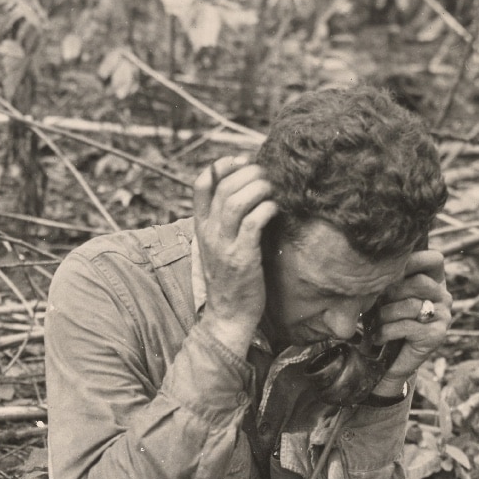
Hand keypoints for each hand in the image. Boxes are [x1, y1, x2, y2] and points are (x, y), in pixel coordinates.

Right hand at [193, 156, 278, 355]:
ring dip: (259, 188)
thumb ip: (227, 220)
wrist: (228, 316)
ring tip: (273, 191)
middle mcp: (209, 233)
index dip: (222, 166)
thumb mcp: (220, 246)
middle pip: (224, 186)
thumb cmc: (231, 279)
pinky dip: (267, 209)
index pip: (201, 184)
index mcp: (201, 227)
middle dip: (249, 173)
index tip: (242, 162)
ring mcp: (224, 246)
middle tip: (267, 176)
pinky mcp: (242, 258)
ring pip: (236, 200)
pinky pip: (253, 222)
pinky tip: (276, 210)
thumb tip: (249, 190)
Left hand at [371, 250, 451, 396]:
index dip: (413, 260)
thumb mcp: (386, 297)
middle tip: (375, 305)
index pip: (434, 260)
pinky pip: (406, 326)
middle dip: (391, 292)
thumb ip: (390, 280)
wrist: (389, 363)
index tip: (389, 271)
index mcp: (435, 282)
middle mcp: (444, 297)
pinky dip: (386, 332)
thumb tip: (377, 266)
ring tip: (376, 324)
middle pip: (419, 282)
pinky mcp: (436, 336)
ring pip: (410, 305)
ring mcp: (444, 316)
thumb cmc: (386, 323)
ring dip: (384, 315)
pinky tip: (378, 338)